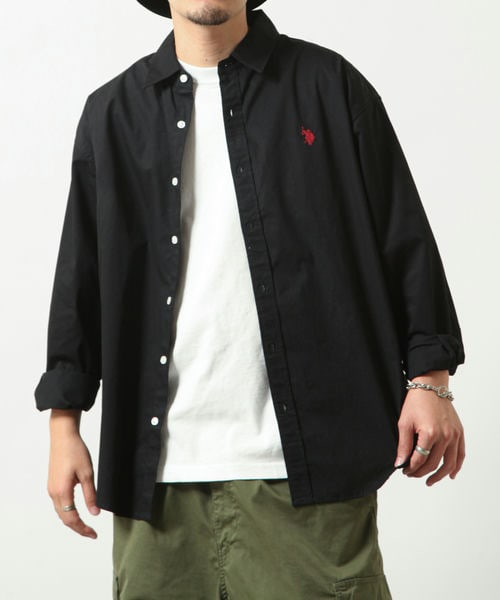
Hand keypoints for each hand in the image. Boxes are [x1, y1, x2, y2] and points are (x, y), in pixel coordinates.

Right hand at [48, 411, 99, 537]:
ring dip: (72, 521)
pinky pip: (59, 504)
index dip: (83, 529)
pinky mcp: (53, 484)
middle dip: (78, 528)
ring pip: (61, 512)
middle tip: (92, 533)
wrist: (63, 437)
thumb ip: (91, 495)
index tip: (94, 534)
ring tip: (85, 525)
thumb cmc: (75, 451)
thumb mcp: (88, 474)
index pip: (72, 518)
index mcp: (62, 491)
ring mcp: (51, 488)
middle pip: (65, 518)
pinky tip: (76, 511)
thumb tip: (95, 512)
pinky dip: (67, 512)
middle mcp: (54, 493)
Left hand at [394, 374, 464, 485]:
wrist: (431, 387)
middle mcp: (445, 436)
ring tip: (429, 481)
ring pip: (449, 463)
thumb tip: (400, 463)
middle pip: (434, 464)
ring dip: (439, 475)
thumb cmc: (416, 402)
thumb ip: (403, 445)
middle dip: (421, 472)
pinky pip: (460, 454)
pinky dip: (456, 466)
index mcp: (430, 433)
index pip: (419, 459)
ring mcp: (454, 435)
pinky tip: (450, 474)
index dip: (410, 468)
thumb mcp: (404, 422)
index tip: (404, 470)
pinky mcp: (459, 432)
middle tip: (412, 475)